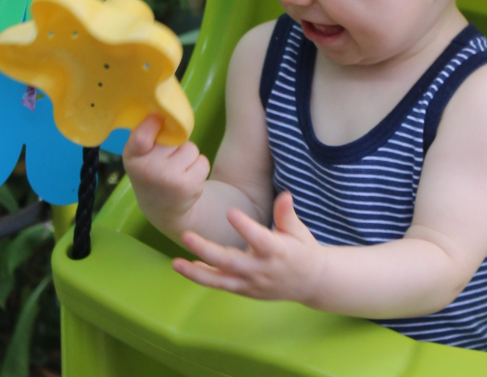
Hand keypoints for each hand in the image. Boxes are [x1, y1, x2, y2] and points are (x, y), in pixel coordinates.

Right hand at [123, 114, 210, 230]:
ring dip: (188, 156)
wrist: (162, 209)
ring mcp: (170, 179)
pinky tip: (187, 178)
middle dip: (175, 144)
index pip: (142, 136)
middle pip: (175, 138)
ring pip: (191, 148)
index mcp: (133, 158)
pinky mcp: (189, 186)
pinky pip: (203, 161)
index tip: (158, 117)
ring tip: (177, 170)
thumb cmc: (151, 172)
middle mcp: (149, 170)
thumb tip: (163, 110)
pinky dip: (198, 167)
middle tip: (166, 160)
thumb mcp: (139, 156)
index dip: (152, 123)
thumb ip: (146, 135)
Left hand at [172, 192, 323, 303]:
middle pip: (230, 261)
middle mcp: (261, 269)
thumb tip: (285, 195)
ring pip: (220, 280)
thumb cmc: (303, 250)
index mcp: (277, 251)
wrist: (311, 283)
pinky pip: (221, 285)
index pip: (259, 238)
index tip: (231, 211)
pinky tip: (186, 266)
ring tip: (175, 263)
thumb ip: (287, 214)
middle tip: (186, 236)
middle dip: (206, 250)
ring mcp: (251, 283)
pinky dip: (204, 277)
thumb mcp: (299, 230)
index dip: (245, 226)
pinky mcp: (245, 290)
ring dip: (196, 272)